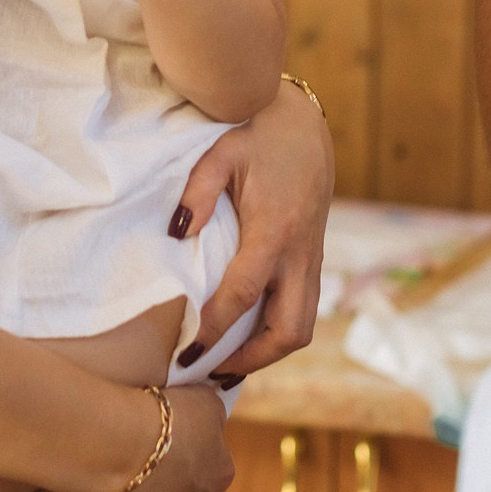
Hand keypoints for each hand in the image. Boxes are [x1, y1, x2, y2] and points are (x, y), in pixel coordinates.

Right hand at [93, 386, 233, 491]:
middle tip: (143, 464)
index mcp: (221, 473)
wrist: (120, 443)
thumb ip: (212, 416)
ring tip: (125, 485)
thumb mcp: (203, 400)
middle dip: (171, 487)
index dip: (184, 454)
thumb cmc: (160, 416)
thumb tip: (212, 421)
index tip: (162, 443)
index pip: (208, 466)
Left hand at [174, 79, 331, 376]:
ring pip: (302, 326)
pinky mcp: (314, 257)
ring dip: (268, 352)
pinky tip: (250, 336)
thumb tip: (176, 234)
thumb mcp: (220, 152)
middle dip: (251, 359)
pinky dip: (279, 331)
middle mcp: (300, 253)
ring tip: (228, 364)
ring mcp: (312, 257)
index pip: (243, 296)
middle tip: (209, 370)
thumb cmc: (255, 132)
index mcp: (274, 230)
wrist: (303, 121)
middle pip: (288, 331)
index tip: (187, 352)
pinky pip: (303, 309)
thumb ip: (197, 192)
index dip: (215, 330)